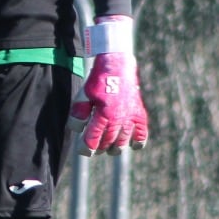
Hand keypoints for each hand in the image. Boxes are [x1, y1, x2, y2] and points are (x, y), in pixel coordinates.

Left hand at [68, 15, 148, 155]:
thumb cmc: (99, 81)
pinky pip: (142, 134)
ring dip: (115, 148)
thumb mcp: (84, 95)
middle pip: (108, 143)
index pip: (93, 140)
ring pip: (123, 142)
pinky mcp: (140, 114)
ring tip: (110, 148)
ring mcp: (131, 117)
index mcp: (103, 114)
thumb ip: (78, 113)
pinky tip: (132, 145)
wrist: (117, 66)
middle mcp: (118, 118)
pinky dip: (138, 143)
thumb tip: (77, 130)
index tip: (83, 151)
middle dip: (100, 148)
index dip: (86, 149)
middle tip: (96, 148)